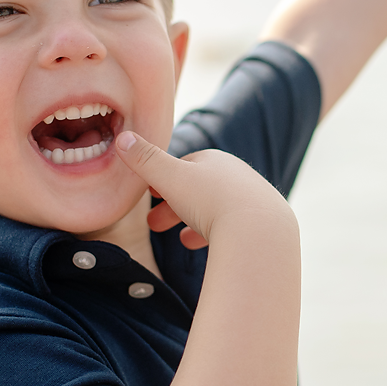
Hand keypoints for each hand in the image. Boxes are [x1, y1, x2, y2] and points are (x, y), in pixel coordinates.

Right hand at [115, 131, 295, 251]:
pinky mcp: (264, 225)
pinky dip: (216, 235)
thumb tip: (122, 138)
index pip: (185, 165)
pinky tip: (205, 247)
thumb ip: (145, 161)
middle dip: (174, 206)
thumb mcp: (171, 178)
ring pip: (218, 209)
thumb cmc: (211, 201)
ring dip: (195, 221)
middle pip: (199, 189)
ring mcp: (255, 200)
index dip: (163, 178)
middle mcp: (238, 175)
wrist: (259, 232)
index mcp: (216, 160)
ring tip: (180, 238)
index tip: (149, 193)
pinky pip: (235, 228)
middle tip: (153, 224)